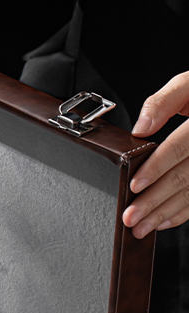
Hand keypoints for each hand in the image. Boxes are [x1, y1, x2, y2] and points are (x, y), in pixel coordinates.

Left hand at [122, 71, 188, 237]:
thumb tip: (140, 128)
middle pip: (185, 176)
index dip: (157, 167)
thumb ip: (163, 102)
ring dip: (166, 213)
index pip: (180, 147)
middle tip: (130, 217)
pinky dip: (182, 213)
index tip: (135, 185)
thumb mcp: (188, 85)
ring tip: (141, 227)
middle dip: (155, 200)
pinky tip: (163, 222)